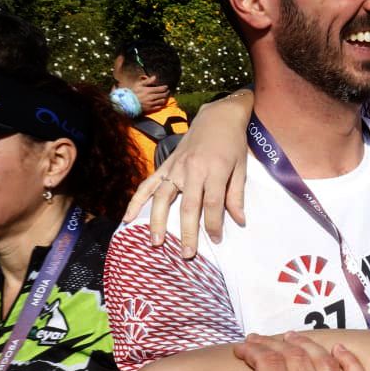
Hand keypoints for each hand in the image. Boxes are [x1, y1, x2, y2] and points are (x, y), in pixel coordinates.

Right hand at [124, 90, 252, 257]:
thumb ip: (236, 196)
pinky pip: (148, 184)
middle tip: (186, 254)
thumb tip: (239, 221)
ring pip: (163, 198)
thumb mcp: (241, 168)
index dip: (215, 225)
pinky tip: (128, 218)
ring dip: (158, 221)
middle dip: (188, 232)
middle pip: (188, 206)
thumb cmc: (232, 143)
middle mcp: (192, 170)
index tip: (216, 241)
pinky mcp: (165, 165)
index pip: (213, 204)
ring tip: (156, 242)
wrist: (218, 116)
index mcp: (215, 170)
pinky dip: (136, 201)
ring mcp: (175, 167)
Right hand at [135, 76, 170, 114]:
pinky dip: (162, 104)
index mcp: (148, 90)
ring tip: (166, 96)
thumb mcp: (139, 85)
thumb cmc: (133, 93)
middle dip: (167, 92)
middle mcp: (151, 97)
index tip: (166, 87)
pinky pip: (159, 107)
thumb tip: (155, 77)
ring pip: (162, 101)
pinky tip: (162, 102)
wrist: (127, 103)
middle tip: (168, 91)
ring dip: (165, 98)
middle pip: (163, 95)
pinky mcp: (150, 109)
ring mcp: (151, 104)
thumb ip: (147, 81)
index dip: (165, 88)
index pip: (161, 89)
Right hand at [206, 333, 369, 370]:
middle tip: (261, 343)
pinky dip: (352, 363)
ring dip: (307, 346)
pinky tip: (338, 349)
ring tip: (289, 340)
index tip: (243, 348)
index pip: (270, 363)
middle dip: (275, 344)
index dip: (254, 349)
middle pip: (297, 359)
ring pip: (327, 365)